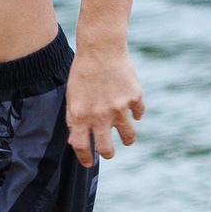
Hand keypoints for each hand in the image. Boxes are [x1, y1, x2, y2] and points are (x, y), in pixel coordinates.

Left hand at [63, 42, 143, 164]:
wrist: (101, 48)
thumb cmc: (82, 73)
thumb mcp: (71, 96)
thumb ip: (72, 120)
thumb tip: (75, 142)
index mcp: (79, 116)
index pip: (82, 147)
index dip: (85, 158)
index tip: (89, 163)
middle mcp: (99, 116)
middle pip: (106, 149)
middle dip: (107, 153)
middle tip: (108, 151)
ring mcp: (119, 108)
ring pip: (128, 137)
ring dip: (126, 139)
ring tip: (125, 136)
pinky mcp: (135, 98)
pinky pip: (139, 114)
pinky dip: (136, 113)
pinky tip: (131, 109)